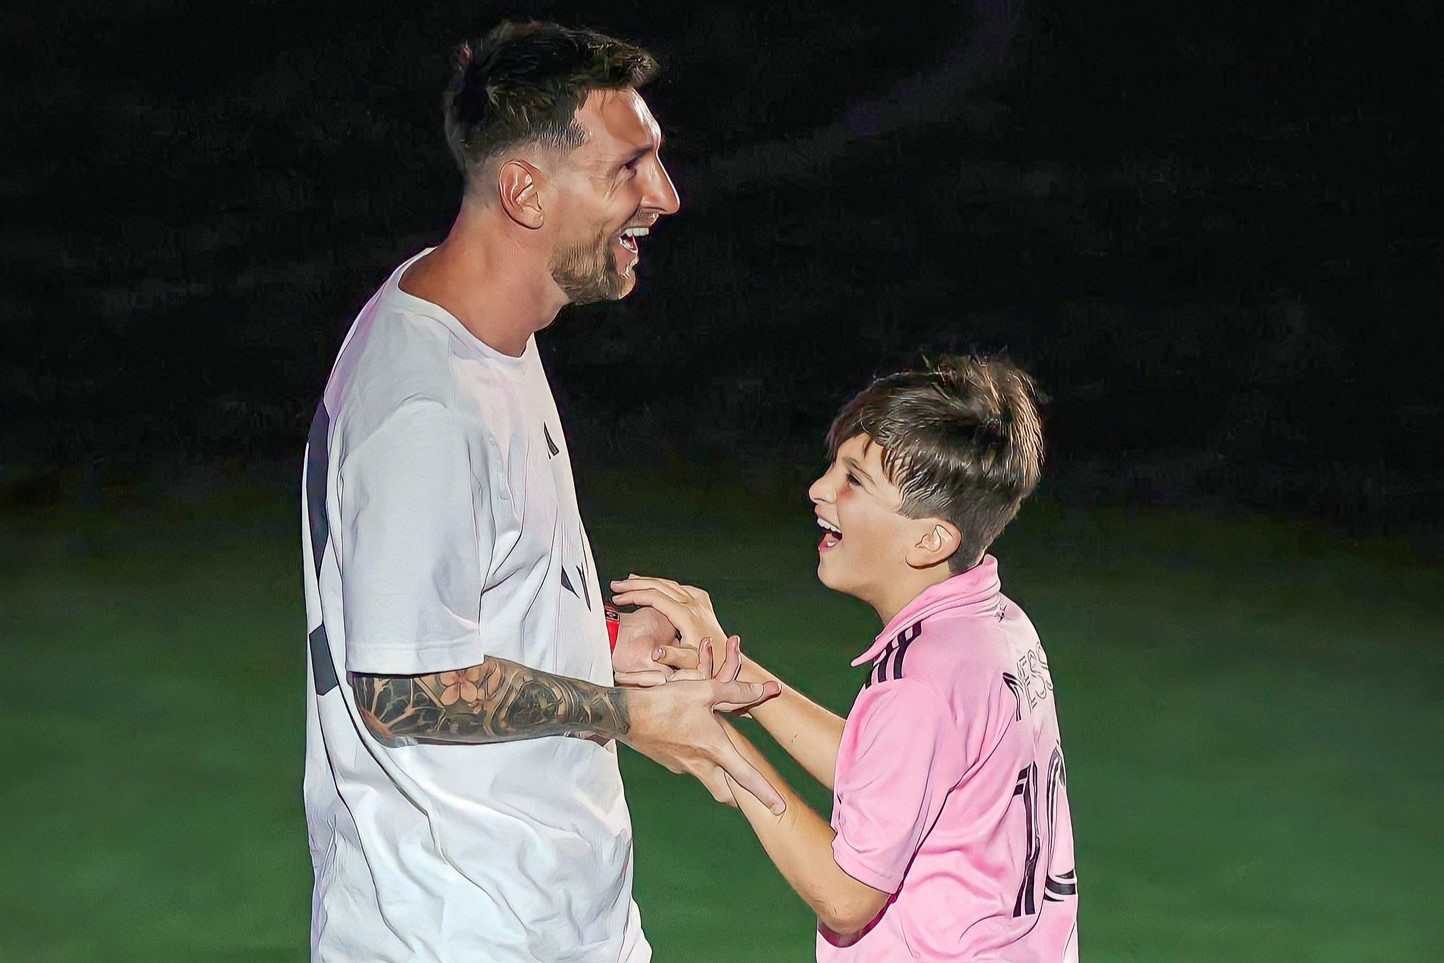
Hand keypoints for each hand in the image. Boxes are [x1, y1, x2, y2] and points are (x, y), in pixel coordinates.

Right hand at [610, 575, 724, 670]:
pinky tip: (654, 586)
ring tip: (629, 582)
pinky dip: (662, 585)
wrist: (728, 658)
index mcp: (686, 615)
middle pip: (659, 585)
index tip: (618, 598)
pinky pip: (678, 587)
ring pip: (668, 583)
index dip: (634, 595)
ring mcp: (699, 601)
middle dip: (635, 584)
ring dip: (647, 581)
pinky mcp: (702, 602)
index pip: (654, 597)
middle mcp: (693, 604)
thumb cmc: (709, 662)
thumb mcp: (689, 662)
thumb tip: (655, 653)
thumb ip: (672, 656)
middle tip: (616, 585)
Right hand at [621, 644, 783, 812]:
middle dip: (739, 797)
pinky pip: (691, 767)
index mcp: (713, 748)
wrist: (625, 715)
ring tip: (726, 766)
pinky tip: (695, 744)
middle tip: (750, 799)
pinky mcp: (669, 762)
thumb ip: (738, 691)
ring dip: (720, 778)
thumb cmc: (665, 701)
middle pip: (726, 792)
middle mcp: (700, 764)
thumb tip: (767, 688)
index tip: (779, 808)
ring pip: (708, 780)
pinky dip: (699, 762)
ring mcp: (682, 767)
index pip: (746, 777)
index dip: (765, 793)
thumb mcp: (705, 690)